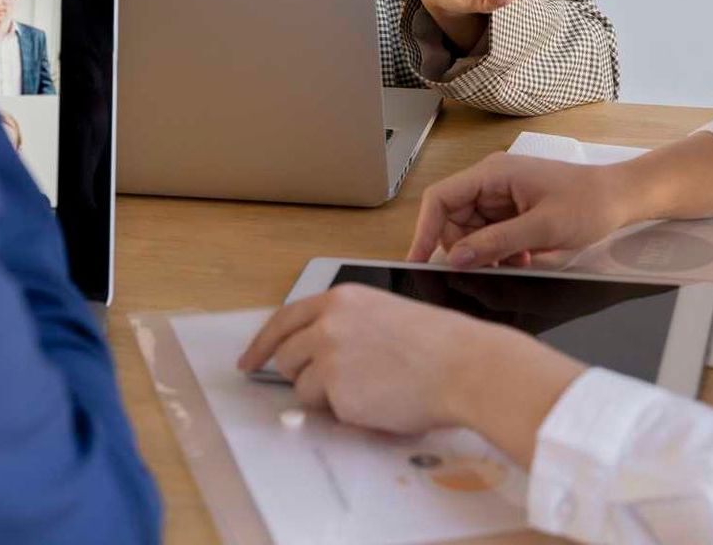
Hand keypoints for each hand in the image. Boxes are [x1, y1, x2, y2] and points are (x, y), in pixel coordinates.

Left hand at [238, 284, 583, 465]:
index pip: (284, 319)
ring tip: (368, 390)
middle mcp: (328, 323)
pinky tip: (377, 402)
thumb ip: (344, 325)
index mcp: (340, 298)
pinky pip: (327, 412)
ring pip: (302, 387)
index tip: (249, 361)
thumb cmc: (436, 343)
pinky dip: (346, 414)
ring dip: (325, 396)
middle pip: (285, 355)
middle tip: (328, 385)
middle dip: (299, 374)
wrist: (463, 365)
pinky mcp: (338, 392)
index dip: (263, 343)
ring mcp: (329, 357)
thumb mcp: (383, 313)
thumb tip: (314, 352)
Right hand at [408, 152, 625, 267]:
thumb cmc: (589, 203)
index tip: (417, 260)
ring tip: (516, 262)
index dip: (425, 230)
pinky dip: (499, 251)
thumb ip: (497, 243)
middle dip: (464, 248)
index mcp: (493, 173)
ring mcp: (501, 195)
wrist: (622, 197)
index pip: (441, 198)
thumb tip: (457, 259)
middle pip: (453, 218)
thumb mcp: (542, 228)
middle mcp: (491, 181)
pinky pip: (490, 234)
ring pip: (471, 230)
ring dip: (485, 252)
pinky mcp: (512, 209)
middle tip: (483, 271)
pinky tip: (524, 258)